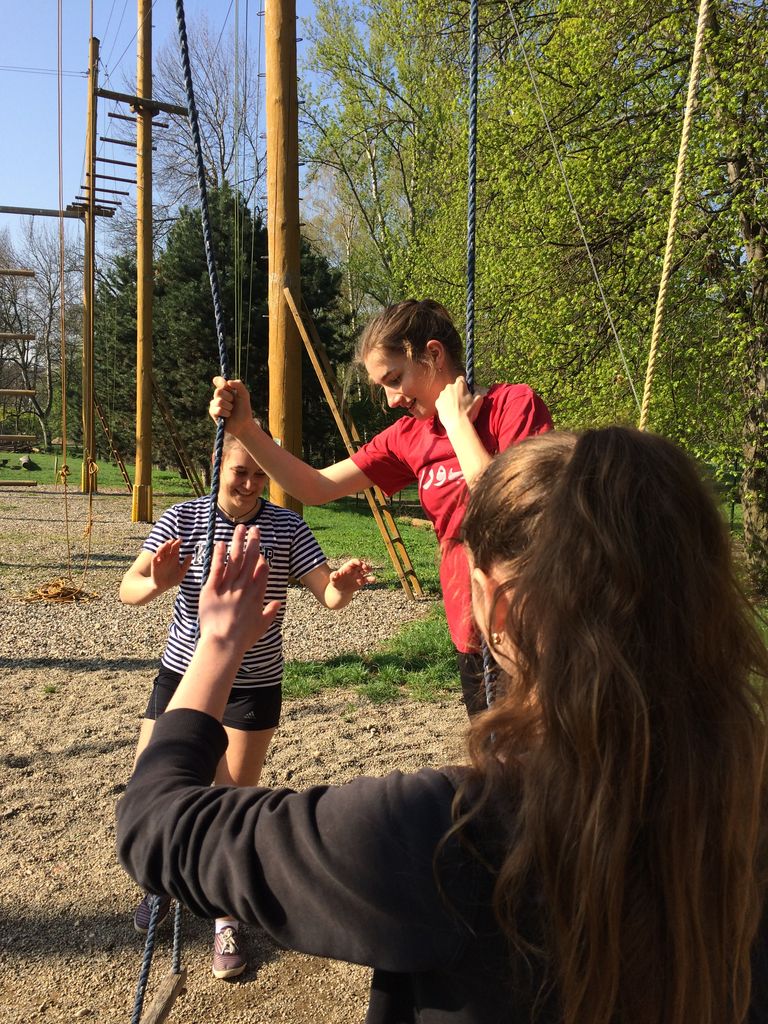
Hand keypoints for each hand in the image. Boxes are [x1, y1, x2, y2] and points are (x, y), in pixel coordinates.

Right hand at [150, 539, 191, 591]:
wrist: (163, 586)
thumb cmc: (173, 579)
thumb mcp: (182, 572)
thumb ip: (186, 564)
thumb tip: (190, 555)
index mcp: (174, 558)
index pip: (175, 548)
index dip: (177, 543)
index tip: (180, 540)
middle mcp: (167, 557)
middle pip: (167, 547)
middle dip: (170, 543)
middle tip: (172, 540)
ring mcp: (160, 560)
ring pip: (160, 550)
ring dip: (163, 546)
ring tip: (166, 544)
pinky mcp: (155, 565)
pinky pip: (154, 559)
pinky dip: (156, 555)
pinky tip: (159, 554)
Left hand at [198, 525, 280, 655]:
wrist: (223, 644)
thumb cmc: (242, 639)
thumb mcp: (261, 627)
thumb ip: (270, 613)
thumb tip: (278, 603)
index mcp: (256, 596)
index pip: (262, 571)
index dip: (262, 559)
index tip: (260, 551)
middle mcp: (244, 588)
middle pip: (251, 560)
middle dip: (254, 542)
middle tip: (255, 528)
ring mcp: (228, 587)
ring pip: (235, 559)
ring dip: (238, 542)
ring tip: (239, 528)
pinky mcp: (212, 590)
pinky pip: (217, 568)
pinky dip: (219, 555)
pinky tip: (221, 543)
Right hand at [209, 376, 254, 437]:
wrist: (244, 423)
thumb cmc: (244, 409)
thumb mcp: (244, 395)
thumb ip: (239, 385)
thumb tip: (228, 382)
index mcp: (225, 390)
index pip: (219, 381)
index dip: (220, 381)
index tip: (225, 385)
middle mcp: (218, 396)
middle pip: (218, 391)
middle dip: (229, 397)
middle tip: (233, 402)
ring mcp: (214, 404)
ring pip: (219, 401)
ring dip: (228, 406)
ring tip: (231, 410)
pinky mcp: (213, 413)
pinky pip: (218, 410)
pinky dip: (226, 413)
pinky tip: (228, 416)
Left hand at [329, 558, 375, 594]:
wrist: (340, 590)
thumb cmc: (336, 583)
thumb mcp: (333, 579)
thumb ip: (334, 576)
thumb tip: (336, 573)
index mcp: (348, 567)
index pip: (354, 562)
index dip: (357, 561)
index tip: (359, 563)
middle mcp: (355, 569)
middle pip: (361, 564)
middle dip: (364, 565)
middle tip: (365, 567)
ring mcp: (359, 575)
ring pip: (366, 570)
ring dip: (369, 569)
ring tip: (370, 570)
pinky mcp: (362, 581)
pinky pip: (368, 579)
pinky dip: (371, 579)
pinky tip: (374, 580)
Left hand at [435, 377, 484, 431]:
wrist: (458, 424)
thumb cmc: (469, 412)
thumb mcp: (478, 401)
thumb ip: (478, 393)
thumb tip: (476, 392)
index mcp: (460, 384)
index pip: (461, 379)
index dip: (463, 385)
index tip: (465, 391)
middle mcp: (449, 387)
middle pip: (452, 387)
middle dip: (455, 392)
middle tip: (460, 401)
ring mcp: (442, 394)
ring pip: (446, 394)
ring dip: (449, 398)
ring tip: (454, 408)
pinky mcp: (437, 402)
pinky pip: (441, 401)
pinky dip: (444, 405)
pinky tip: (448, 411)